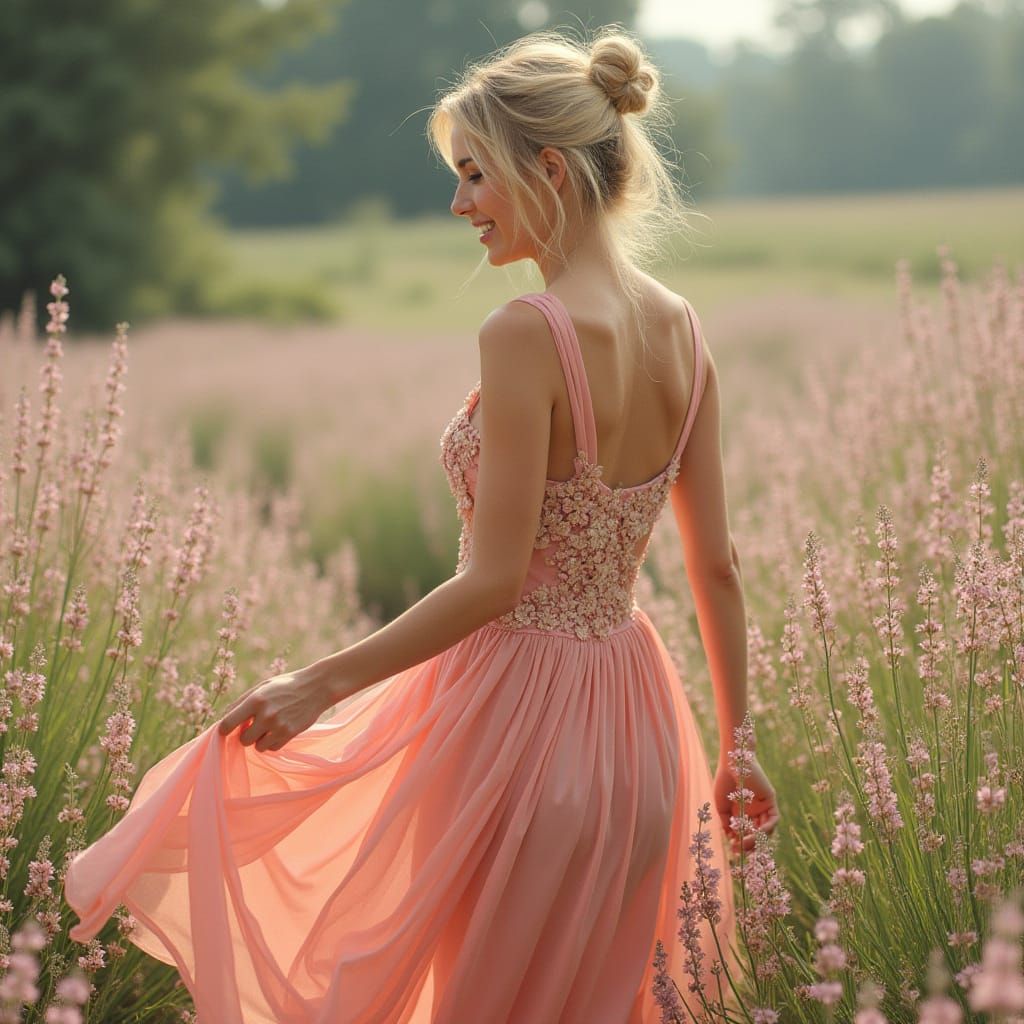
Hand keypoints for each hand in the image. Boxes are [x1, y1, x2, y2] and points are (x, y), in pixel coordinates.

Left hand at [217, 666, 334, 751]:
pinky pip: (272, 748)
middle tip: (254, 726)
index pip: (228, 723)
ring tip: (269, 728)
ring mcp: (278, 726)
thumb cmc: (286, 685)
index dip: (224, 730)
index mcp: (255, 700)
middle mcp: (265, 714)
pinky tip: (279, 730)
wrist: (317, 687)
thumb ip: (243, 701)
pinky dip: (273, 742)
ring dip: (260, 740)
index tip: (226, 731)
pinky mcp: (290, 734)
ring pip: (257, 747)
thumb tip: (224, 718)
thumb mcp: (263, 686)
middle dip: (246, 735)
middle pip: (243, 740)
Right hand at [713, 753, 779, 855]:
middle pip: (757, 834)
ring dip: (757, 839)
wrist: (732, 763)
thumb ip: (726, 823)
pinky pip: (774, 819)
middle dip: (749, 845)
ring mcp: (763, 807)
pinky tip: (757, 833)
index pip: (745, 834)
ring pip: (766, 830)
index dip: (741, 844)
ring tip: (745, 843)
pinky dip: (767, 828)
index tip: (733, 850)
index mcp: (742, 813)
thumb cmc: (724, 782)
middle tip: (740, 851)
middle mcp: (754, 812)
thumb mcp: (722, 807)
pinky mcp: (771, 801)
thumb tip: (730, 838)